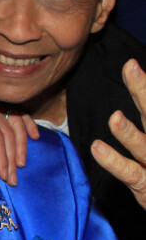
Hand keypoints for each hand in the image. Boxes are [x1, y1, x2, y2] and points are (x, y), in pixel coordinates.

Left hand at [0, 97, 38, 185]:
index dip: (1, 156)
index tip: (3, 174)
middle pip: (7, 134)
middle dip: (12, 158)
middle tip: (12, 179)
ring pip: (16, 126)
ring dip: (21, 146)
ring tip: (21, 165)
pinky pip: (19, 115)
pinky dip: (29, 124)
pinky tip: (35, 136)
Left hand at [91, 59, 145, 210]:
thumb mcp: (143, 150)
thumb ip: (135, 134)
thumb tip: (123, 108)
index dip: (142, 87)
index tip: (130, 65)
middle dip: (143, 92)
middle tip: (131, 68)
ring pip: (143, 147)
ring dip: (129, 133)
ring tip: (115, 118)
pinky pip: (131, 174)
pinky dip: (114, 162)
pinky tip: (98, 148)